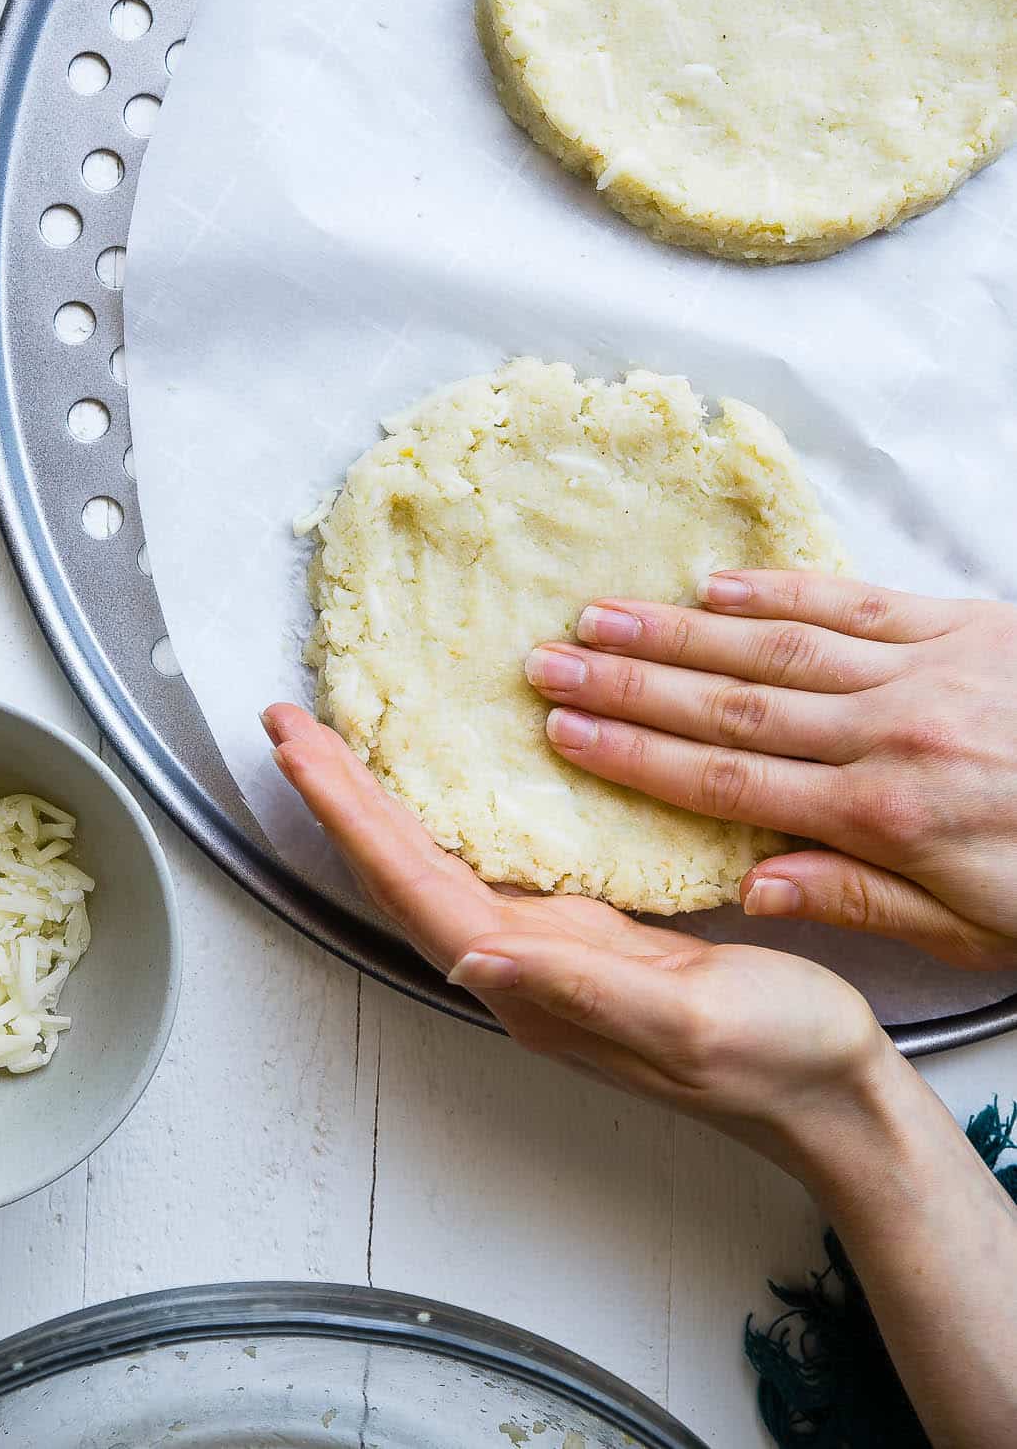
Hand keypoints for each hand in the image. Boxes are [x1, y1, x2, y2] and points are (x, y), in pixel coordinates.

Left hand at [263, 704, 896, 1178]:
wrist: (829, 1095)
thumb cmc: (775, 1060)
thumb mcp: (685, 1022)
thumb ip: (581, 989)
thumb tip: (476, 960)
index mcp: (532, 983)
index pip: (412, 886)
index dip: (347, 815)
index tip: (298, 748)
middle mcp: (520, 966)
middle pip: (401, 869)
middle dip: (339, 796)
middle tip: (288, 722)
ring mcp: (547, 949)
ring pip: (432, 862)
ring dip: (376, 802)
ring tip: (334, 740)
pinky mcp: (583, 931)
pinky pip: (484, 860)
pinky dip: (442, 812)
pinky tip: (435, 783)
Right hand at [524, 572, 1016, 967]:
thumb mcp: (977, 933)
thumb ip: (859, 900)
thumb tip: (748, 884)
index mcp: (886, 819)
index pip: (730, 782)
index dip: (636, 758)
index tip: (565, 736)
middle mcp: (891, 735)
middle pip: (730, 707)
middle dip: (629, 685)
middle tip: (547, 664)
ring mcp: (927, 670)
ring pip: (778, 648)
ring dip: (679, 632)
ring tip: (601, 616)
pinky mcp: (966, 625)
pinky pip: (855, 603)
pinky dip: (780, 594)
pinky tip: (717, 587)